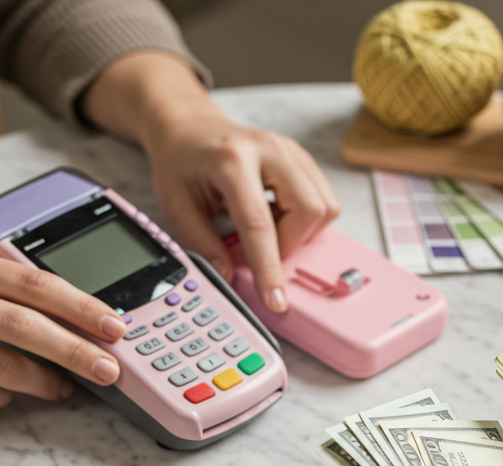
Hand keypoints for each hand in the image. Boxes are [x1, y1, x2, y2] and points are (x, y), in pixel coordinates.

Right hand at [0, 246, 125, 408]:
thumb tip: (66, 306)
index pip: (33, 284)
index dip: (81, 307)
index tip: (114, 325)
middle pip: (24, 327)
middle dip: (75, 351)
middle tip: (109, 368)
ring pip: (1, 368)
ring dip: (43, 382)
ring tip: (66, 387)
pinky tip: (10, 393)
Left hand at [82, 51, 338, 313]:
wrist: (189, 127)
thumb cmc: (181, 164)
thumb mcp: (177, 206)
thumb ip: (202, 244)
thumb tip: (230, 277)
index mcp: (231, 160)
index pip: (259, 223)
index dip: (269, 268)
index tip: (276, 301)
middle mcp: (269, 149)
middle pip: (308, 211)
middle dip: (288, 246)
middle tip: (254, 251)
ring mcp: (291, 150)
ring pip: (324, 207)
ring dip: (299, 233)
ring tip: (266, 231)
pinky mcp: (303, 158)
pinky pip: (324, 199)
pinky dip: (304, 220)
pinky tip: (276, 217)